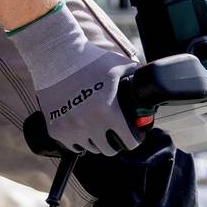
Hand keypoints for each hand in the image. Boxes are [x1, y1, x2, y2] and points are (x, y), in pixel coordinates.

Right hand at [8, 3, 141, 155]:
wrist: (56, 56)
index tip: (132, 137)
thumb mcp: (120, 66)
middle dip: (115, 143)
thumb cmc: (90, 60)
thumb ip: (137, 76)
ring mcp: (71, 129)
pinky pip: (72, 145)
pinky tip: (81, 129)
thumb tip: (150, 84)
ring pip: (90, 148)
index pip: (128, 142)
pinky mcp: (56, 130)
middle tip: (114, 133)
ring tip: (97, 128)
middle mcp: (90, 124)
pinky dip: (78, 140)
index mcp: (109, 111)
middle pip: (109, 150)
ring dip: (96, 141)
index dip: (133, 140)